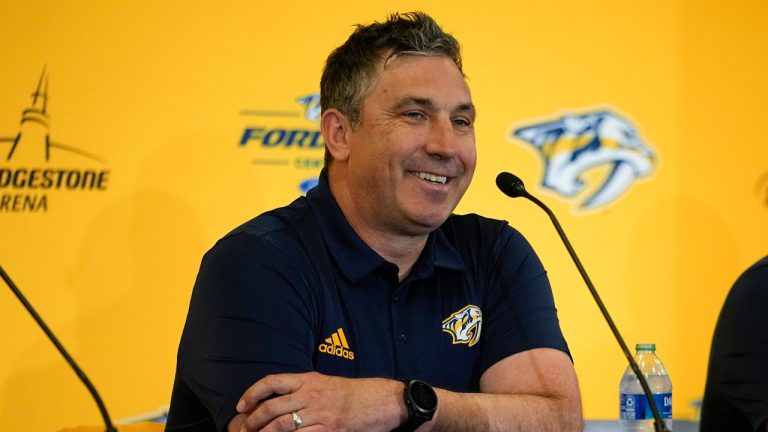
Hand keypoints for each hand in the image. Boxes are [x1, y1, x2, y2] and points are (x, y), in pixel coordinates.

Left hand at [232, 372, 405, 431]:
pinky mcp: (329, 429)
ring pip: (281, 425)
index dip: (253, 393)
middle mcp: (311, 394)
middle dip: (252, 421)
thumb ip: (301, 389)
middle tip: (243, 430)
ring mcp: (320, 413)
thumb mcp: (324, 382)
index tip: (241, 405)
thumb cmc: (351, 393)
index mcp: (308, 380)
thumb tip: (275, 401)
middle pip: (272, 407)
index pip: (272, 382)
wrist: (379, 400)